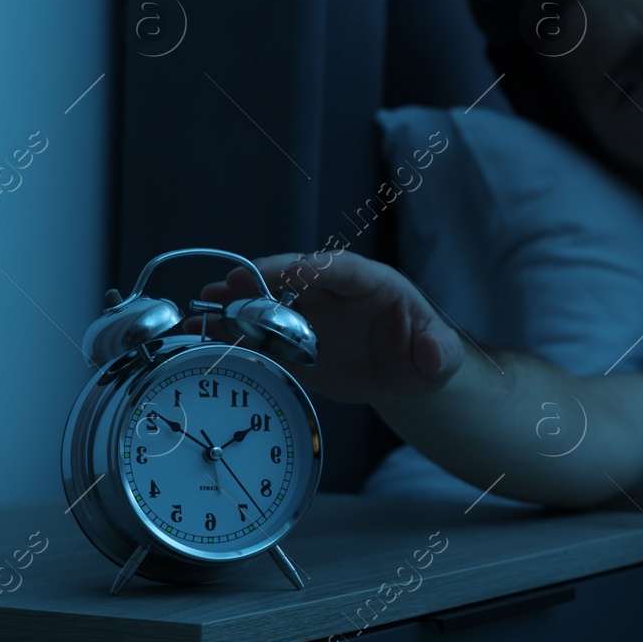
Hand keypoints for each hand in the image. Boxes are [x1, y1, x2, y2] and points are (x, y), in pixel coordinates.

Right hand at [178, 251, 465, 407]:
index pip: (336, 268)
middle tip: (224, 289)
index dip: (303, 268)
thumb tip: (435, 354)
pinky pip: (258, 333)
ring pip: (268, 302)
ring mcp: (309, 315)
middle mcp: (334, 292)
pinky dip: (231, 333)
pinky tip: (203, 334)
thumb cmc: (425, 356)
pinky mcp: (291, 342)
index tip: (271, 271)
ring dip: (236, 304)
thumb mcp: (440, 357)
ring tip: (202, 309)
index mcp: (372, 284)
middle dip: (259, 282)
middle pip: (293, 279)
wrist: (403, 374)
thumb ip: (439, 352)